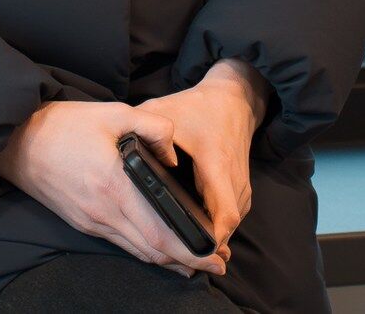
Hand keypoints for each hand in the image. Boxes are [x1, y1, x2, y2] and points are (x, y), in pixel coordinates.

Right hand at [0, 100, 225, 278]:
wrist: (18, 142)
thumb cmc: (65, 125)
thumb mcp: (114, 112)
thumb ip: (154, 127)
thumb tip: (175, 155)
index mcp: (115, 187)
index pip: (160, 231)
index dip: (191, 248)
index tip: (215, 252)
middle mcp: (104, 212)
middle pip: (154, 250)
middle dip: (188, 261)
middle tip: (217, 264)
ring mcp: (92, 222)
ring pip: (138, 252)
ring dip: (169, 261)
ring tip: (197, 262)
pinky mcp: (83, 223)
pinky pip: (121, 244)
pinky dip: (146, 252)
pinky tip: (161, 250)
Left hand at [137, 60, 266, 261]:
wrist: (233, 99)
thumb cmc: (196, 107)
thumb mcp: (165, 111)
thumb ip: (143, 132)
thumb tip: (123, 159)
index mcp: (215, 162)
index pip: (223, 213)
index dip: (209, 239)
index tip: (190, 254)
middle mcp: (233, 178)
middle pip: (226, 228)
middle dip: (204, 248)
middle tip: (179, 265)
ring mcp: (241, 185)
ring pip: (230, 226)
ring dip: (210, 240)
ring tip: (183, 257)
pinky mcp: (241, 189)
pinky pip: (229, 218)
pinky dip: (214, 229)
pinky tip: (192, 236)